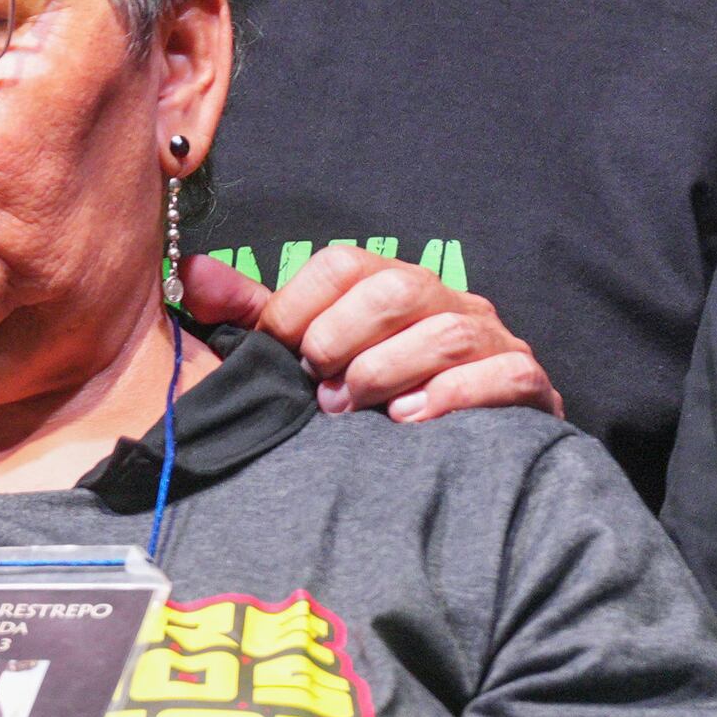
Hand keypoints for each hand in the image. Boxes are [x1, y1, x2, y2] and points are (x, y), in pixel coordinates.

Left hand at [182, 246, 555, 425]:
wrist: (456, 451)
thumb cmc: (369, 395)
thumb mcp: (309, 350)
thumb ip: (256, 314)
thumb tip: (191, 272)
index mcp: (392, 285)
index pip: (344, 264)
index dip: (299, 306)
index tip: (278, 351)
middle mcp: (447, 302)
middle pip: (398, 289)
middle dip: (343, 339)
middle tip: (320, 389)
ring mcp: (492, 341)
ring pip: (449, 332)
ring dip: (387, 372)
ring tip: (353, 410)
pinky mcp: (525, 385)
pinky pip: (504, 375)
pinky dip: (453, 396)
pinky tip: (410, 421)